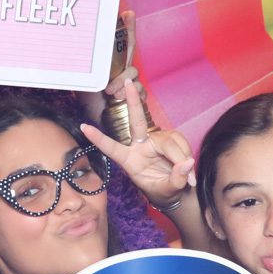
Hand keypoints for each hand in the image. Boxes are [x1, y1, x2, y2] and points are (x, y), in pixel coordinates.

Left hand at [78, 11, 142, 121]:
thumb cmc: (90, 105)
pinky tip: (118, 98)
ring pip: (133, 73)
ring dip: (121, 81)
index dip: (126, 28)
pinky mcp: (135, 98)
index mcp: (111, 66)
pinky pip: (140, 91)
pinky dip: (130, 93)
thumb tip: (60, 58)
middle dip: (128, 41)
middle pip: (131, 51)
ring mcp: (129, 84)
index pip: (121, 43)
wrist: (98, 124)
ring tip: (110, 92)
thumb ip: (80, 73)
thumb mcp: (82, 84)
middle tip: (114, 58)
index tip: (127, 13)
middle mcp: (122, 71)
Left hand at [80, 79, 194, 205]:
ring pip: (168, 140)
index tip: (83, 127)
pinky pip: (180, 142)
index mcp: (129, 160)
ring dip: (180, 156)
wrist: (175, 190)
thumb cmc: (162, 190)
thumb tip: (186, 164)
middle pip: (136, 121)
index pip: (111, 148)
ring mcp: (155, 140)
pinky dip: (186, 156)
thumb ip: (175, 179)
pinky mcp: (170, 138)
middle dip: (133, 101)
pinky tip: (189, 168)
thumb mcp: (165, 190)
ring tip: (186, 176)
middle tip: (129, 83)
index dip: (98, 138)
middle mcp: (140, 145)